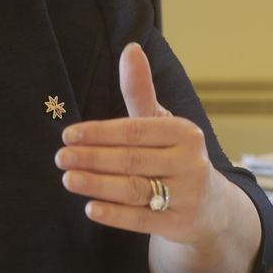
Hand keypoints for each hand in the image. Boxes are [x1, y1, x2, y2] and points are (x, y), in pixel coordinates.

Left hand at [55, 42, 226, 246]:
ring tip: (69, 179)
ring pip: (135, 189)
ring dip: (98, 185)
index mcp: (184, 132)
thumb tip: (131, 48)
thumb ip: (140, 90)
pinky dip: (116, 214)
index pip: (135, 130)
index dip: (99, 132)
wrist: (212, 207)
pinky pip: (143, 219)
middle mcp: (190, 162)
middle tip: (60, 158)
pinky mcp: (182, 224)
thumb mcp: (162, 122)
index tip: (68, 135)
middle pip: (132, 159)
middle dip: (92, 158)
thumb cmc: (176, 155)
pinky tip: (91, 208)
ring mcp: (188, 196)